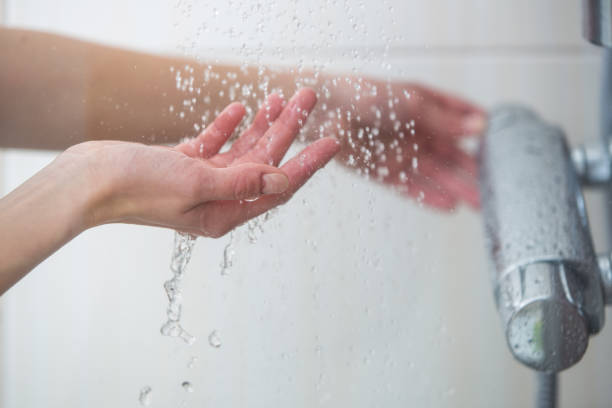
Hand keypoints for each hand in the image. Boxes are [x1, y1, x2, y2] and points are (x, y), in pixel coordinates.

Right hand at [64, 88, 338, 236]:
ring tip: (281, 96)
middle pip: (264, 162)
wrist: (88, 181)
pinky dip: (227, 127)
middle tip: (307, 98)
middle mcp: (217, 199)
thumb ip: (241, 181)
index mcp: (225, 212)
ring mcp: (200, 182)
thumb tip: (281, 180)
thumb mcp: (196, 184)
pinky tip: (240, 109)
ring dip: (262, 124)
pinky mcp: (182, 165)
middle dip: (288, 130)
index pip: (278, 188)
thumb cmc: (137, 188)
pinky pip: (213, 145)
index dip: (307, 164)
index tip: (331, 142)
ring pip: (242, 150)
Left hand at [314, 78, 485, 209]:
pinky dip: (429, 196)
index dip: (485, 135)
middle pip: (453, 155)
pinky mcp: (384, 171)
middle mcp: (418, 133)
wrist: (325, 110)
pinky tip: (450, 207)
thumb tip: (481, 126)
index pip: (463, 122)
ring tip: (481, 204)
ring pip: (436, 175)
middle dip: (476, 172)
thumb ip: (444, 119)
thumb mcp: (411, 102)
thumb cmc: (366, 94)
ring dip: (458, 188)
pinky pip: (411, 187)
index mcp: (428, 109)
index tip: (508, 150)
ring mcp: (402, 153)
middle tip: (500, 189)